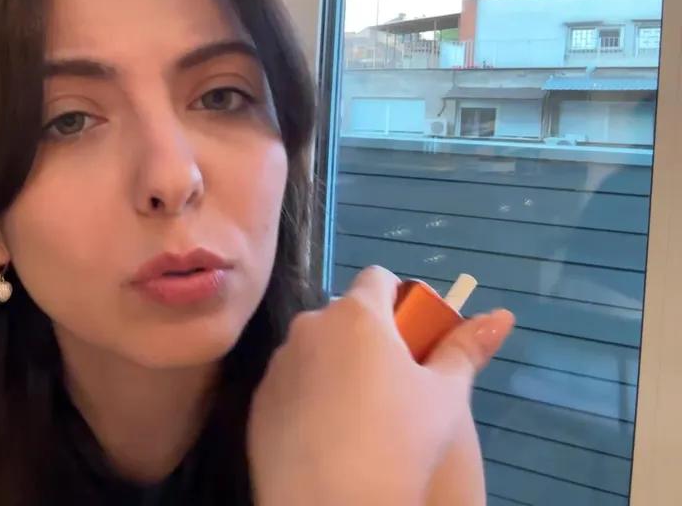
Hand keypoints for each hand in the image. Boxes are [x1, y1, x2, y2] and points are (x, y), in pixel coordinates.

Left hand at [247, 266, 513, 505]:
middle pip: (344, 315)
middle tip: (395, 379)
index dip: (400, 298)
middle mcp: (310, 327)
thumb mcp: (445, 396)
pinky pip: (291, 383)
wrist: (331, 502)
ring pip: (314, 349)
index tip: (414, 331)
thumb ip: (466, 349)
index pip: (378, 278)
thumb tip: (501, 315)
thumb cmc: (399, 440)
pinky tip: (330, 432)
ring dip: (337, 364)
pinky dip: (310, 395)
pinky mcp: (260, 398)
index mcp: (357, 315)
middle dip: (369, 336)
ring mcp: (278, 363)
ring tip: (363, 412)